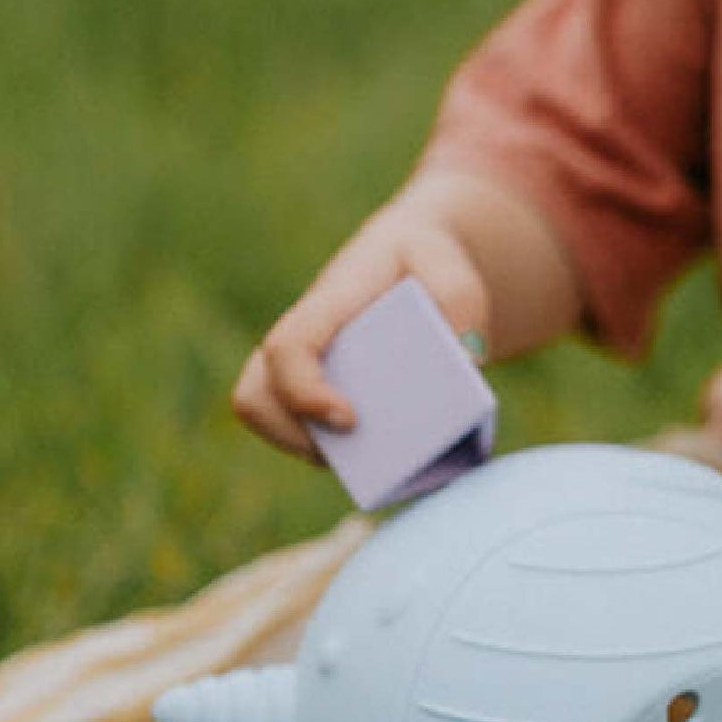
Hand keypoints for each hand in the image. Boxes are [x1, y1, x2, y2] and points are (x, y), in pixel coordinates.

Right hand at [232, 210, 490, 459]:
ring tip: (375, 464)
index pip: (288, 348)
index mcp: (328, 304)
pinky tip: (388, 457)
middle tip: (352, 457)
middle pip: (256, 395)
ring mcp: (305, 370)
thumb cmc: (427, 260)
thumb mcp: (449, 264)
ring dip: (313, 451)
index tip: (349, 419)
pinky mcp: (321, 393)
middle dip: (293, 437)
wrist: (415, 258)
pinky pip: (305, 434)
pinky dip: (336, 454)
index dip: (304, 392)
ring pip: (270, 419)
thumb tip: (465, 361)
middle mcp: (302, 341)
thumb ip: (459, 302)